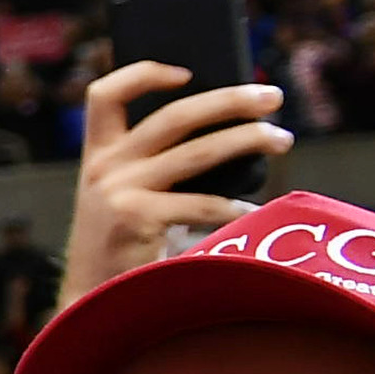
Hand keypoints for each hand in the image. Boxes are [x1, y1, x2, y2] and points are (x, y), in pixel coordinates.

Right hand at [65, 60, 289, 303]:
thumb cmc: (122, 246)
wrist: (93, 301)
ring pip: (198, 152)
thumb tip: (230, 133)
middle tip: (272, 97)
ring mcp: (119, 193)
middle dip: (230, 101)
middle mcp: (104, 168)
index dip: (144, 74)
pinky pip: (200, 205)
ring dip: (248, 140)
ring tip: (280, 139)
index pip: (105, 95)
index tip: (187, 72)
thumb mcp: (122, 195)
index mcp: (97, 155)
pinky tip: (254, 211)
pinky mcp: (136, 221)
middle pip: (174, 115)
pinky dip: (234, 207)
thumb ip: (154, 165)